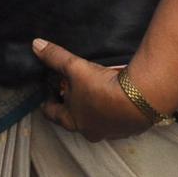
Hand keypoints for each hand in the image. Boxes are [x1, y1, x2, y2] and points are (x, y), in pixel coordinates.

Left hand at [32, 38, 154, 141]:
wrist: (142, 98)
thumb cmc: (101, 87)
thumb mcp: (75, 68)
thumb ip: (55, 57)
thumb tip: (35, 45)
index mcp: (73, 121)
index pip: (52, 114)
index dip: (47, 103)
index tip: (48, 93)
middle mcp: (91, 131)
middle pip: (75, 118)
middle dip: (71, 105)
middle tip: (70, 90)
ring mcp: (112, 132)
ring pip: (96, 120)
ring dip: (93, 108)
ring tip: (94, 92)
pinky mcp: (130, 129)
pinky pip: (117, 120)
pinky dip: (113, 110)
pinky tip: (116, 98)